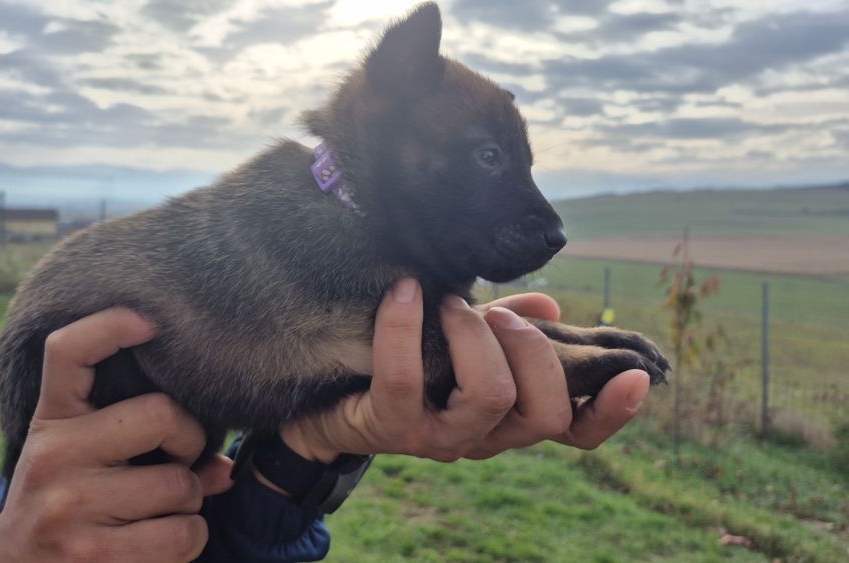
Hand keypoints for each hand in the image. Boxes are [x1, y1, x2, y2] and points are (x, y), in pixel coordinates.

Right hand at [0, 308, 232, 562]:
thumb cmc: (65, 511)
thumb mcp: (78, 464)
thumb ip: (142, 444)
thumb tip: (224, 465)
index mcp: (52, 422)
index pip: (68, 351)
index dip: (110, 325)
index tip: (150, 321)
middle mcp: (55, 455)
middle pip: (162, 414)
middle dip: (189, 440)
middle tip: (177, 461)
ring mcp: (72, 505)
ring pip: (183, 483)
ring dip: (190, 502)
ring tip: (160, 512)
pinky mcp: (95, 553)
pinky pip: (185, 533)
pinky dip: (189, 540)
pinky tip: (160, 545)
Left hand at [282, 279, 649, 462]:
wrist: (331, 400)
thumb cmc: (413, 363)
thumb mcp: (467, 342)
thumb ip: (510, 329)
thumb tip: (550, 307)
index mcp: (510, 416)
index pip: (574, 431)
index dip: (611, 412)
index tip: (637, 377)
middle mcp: (483, 437)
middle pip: (543, 413)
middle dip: (532, 350)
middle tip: (500, 316)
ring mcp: (438, 437)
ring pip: (489, 397)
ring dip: (476, 335)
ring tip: (452, 304)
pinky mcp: (389, 426)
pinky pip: (404, 378)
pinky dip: (405, 325)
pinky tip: (405, 290)